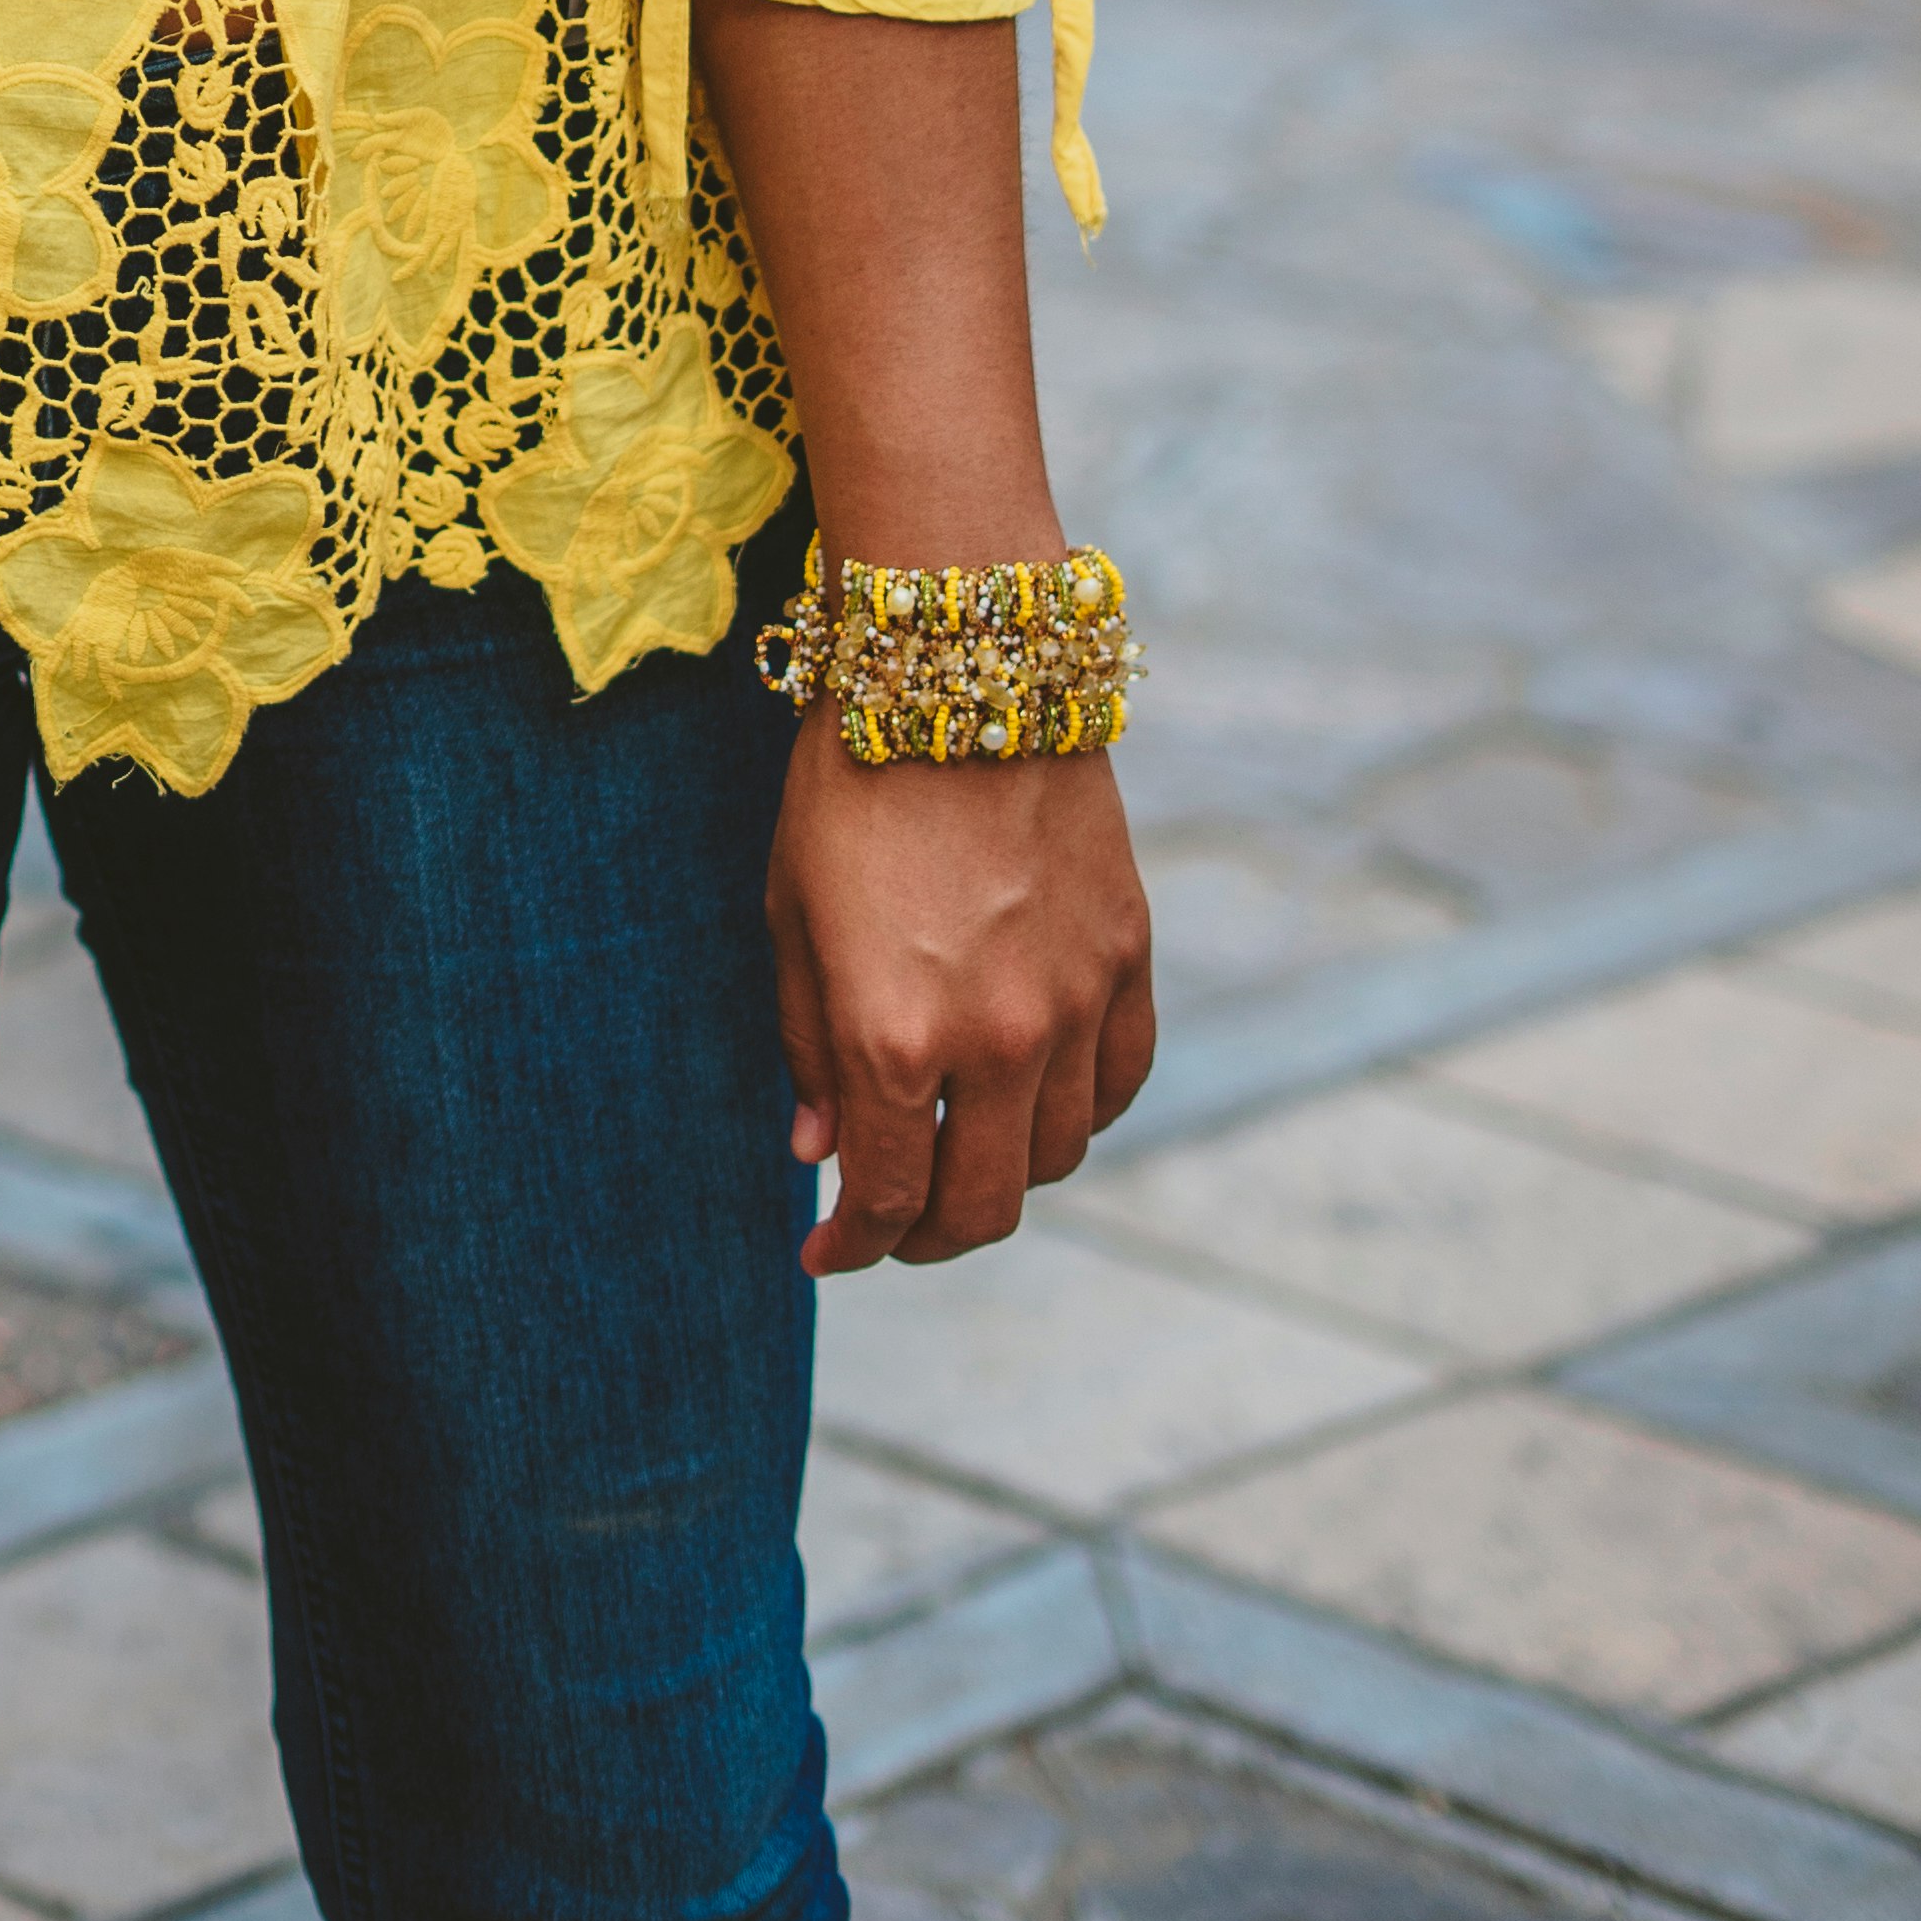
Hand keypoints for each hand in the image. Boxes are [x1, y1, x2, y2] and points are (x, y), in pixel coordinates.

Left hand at [767, 728, 1155, 1271]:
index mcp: (894, 1037)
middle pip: (982, 1207)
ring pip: (1056, 1156)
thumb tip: (820, 1154)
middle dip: (926, 1238)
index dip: (850, 1246)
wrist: (959, 668)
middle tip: (892, 1225)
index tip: (825, 1252)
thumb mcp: (792, 915)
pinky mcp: (1128, 957)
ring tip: (956, 1149)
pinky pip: (1119, 1084)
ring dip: (1002, 1174)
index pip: (885, 1200)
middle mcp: (997, 1040)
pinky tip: (1034, 1101)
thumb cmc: (850, 785)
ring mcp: (1075, 1003)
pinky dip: (1079, 1114)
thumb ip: (808, 1046)